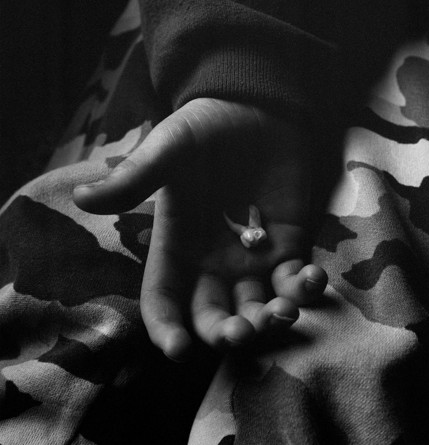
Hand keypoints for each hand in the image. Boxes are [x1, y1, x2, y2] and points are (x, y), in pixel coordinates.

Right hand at [73, 98, 327, 361]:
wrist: (260, 105)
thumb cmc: (207, 126)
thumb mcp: (170, 149)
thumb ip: (135, 178)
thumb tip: (81, 199)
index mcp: (176, 247)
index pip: (164, 299)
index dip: (167, 328)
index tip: (179, 349)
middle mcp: (214, 262)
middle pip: (215, 315)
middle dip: (227, 332)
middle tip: (241, 333)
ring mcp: (254, 258)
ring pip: (259, 306)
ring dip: (270, 318)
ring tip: (282, 312)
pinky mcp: (291, 245)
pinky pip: (296, 280)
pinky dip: (305, 287)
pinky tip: (312, 280)